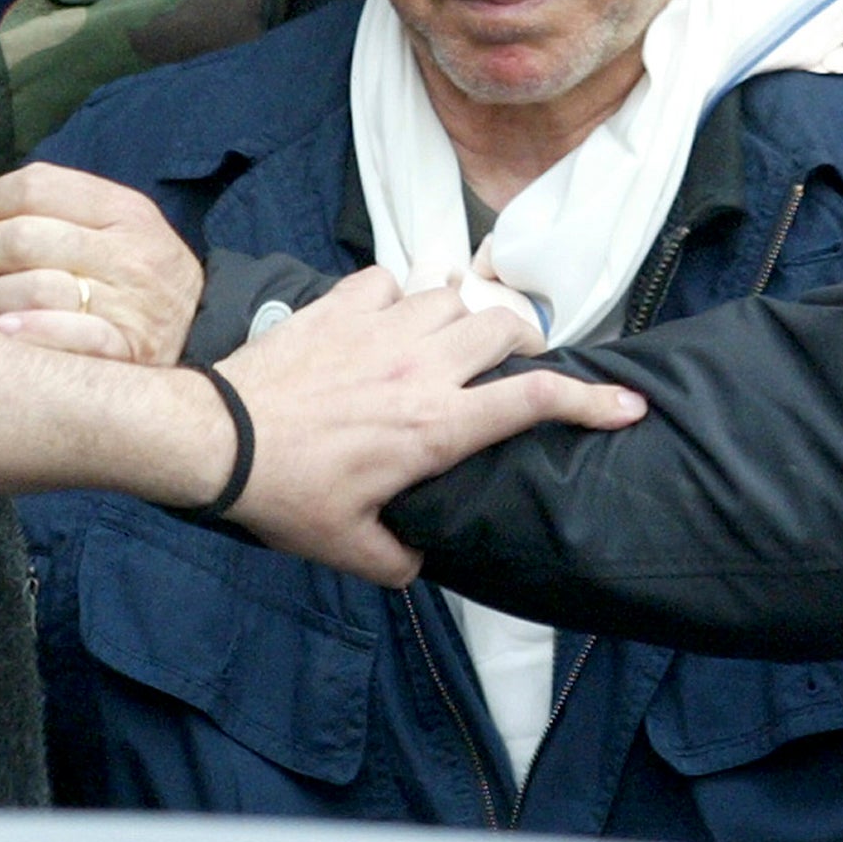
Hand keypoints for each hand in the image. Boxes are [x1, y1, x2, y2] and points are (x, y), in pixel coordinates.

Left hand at [0, 162, 202, 365]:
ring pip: (32, 289)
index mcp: (125, 210)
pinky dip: (29, 332)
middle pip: (23, 238)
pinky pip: (69, 336)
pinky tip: (4, 332)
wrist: (200, 331)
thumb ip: (63, 210)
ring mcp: (131, 304)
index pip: (34, 187)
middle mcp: (130, 253)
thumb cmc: (137, 273)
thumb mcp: (120, 224)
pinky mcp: (128, 351)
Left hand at [216, 267, 646, 584]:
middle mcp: (422, 366)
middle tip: (517, 362)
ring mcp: (381, 327)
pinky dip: (399, 293)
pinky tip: (386, 318)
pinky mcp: (340, 305)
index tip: (628, 404)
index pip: (535, 402)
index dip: (592, 400)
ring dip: (463, 314)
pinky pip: (390, 279)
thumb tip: (417, 562)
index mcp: (437, 427)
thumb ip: (398, 560)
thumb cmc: (285, 494)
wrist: (215, 439)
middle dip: (524, 341)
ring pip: (453, 294)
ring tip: (453, 337)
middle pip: (505, 326)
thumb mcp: (349, 547)